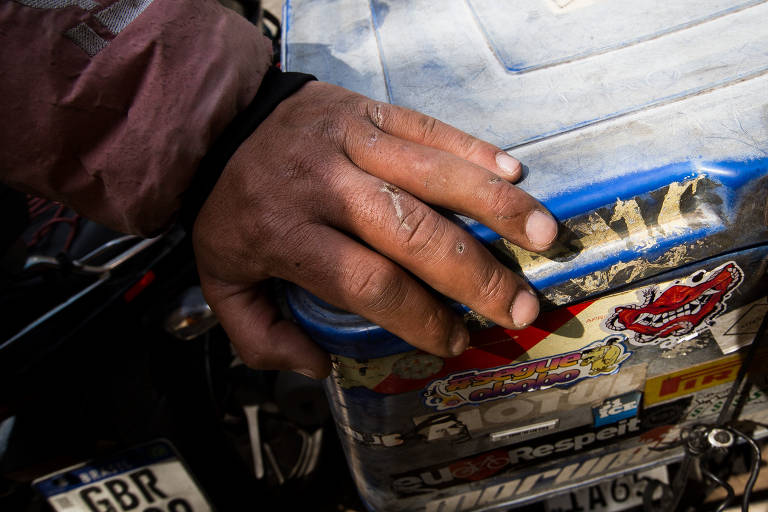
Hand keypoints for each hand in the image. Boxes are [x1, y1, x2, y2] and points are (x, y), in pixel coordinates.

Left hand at [193, 81, 557, 378]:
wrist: (219, 122)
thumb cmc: (231, 209)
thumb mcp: (221, 282)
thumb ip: (258, 335)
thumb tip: (320, 366)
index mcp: (286, 233)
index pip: (367, 282)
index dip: (419, 318)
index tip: (452, 342)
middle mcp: (325, 184)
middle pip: (413, 233)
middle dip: (474, 276)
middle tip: (518, 307)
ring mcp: (351, 139)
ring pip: (433, 174)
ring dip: (495, 208)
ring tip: (544, 236)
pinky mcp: (368, 110)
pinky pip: (428, 127)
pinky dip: (473, 150)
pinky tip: (513, 174)